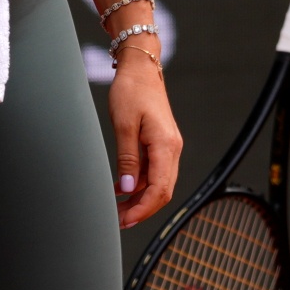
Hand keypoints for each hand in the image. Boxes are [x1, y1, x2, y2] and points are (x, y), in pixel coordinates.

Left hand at [108, 50, 180, 227]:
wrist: (141, 68)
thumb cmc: (131, 90)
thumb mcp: (123, 124)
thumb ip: (127, 158)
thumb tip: (127, 188)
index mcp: (165, 145)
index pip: (159, 189)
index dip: (143, 209)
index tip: (125, 220)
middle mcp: (172, 148)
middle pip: (163, 191)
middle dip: (142, 210)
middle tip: (118, 221)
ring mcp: (168, 146)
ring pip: (159, 183)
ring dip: (140, 199)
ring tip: (117, 209)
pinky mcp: (161, 143)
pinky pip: (154, 171)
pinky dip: (139, 184)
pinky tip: (121, 188)